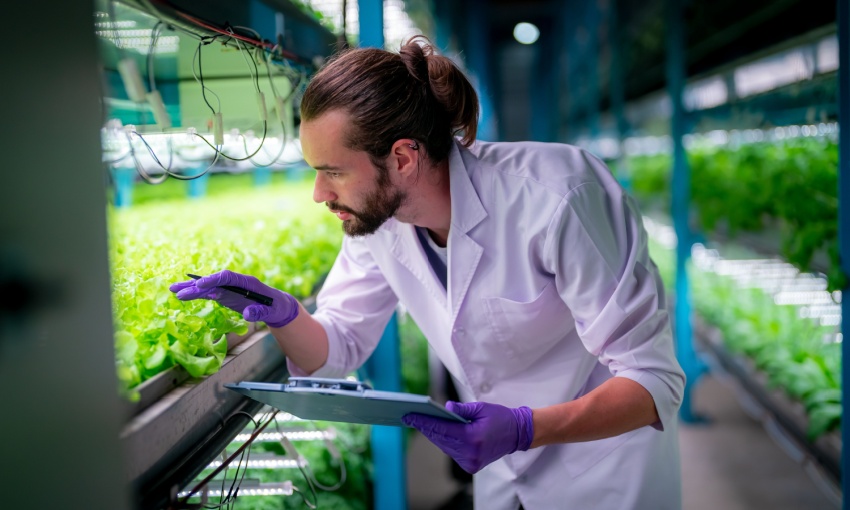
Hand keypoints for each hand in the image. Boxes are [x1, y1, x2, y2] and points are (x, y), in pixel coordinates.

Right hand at [169, 270, 299, 327]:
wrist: (276, 306)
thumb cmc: (275, 307)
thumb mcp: (271, 312)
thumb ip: (259, 312)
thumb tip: (248, 314)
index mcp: (247, 282)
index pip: (227, 277)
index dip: (213, 280)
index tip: (200, 285)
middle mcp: (235, 283)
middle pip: (213, 281)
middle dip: (195, 285)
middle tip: (177, 289)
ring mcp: (229, 288)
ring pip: (207, 287)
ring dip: (191, 289)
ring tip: (173, 290)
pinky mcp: (226, 295)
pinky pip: (208, 293)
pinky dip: (196, 295)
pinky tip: (183, 296)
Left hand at [402, 401, 533, 473]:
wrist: (517, 434)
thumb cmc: (500, 418)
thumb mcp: (481, 408)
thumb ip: (462, 409)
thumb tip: (444, 408)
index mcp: (473, 438)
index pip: (442, 429)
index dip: (423, 422)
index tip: (409, 416)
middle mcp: (470, 453)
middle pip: (440, 439)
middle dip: (425, 427)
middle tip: (409, 417)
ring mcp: (471, 462)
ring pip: (445, 446)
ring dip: (433, 434)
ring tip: (420, 422)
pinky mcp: (471, 466)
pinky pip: (452, 452)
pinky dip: (444, 441)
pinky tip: (435, 431)